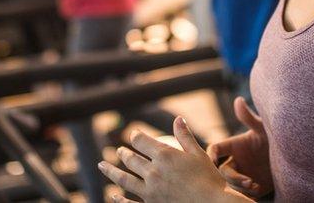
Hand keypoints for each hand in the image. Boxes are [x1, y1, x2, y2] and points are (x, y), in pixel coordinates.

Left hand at [99, 117, 251, 202]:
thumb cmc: (210, 179)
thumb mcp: (199, 154)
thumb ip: (185, 136)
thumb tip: (178, 118)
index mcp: (164, 155)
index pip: (141, 141)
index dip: (136, 136)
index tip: (133, 135)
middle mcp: (153, 172)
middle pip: (131, 159)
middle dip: (123, 153)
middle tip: (118, 151)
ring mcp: (150, 192)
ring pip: (124, 179)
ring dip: (111, 171)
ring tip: (103, 166)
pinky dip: (120, 200)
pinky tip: (113, 196)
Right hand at [206, 97, 272, 198]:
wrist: (291, 157)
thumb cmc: (275, 137)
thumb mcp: (263, 128)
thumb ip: (250, 118)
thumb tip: (238, 100)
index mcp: (233, 146)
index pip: (215, 150)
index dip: (210, 156)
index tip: (213, 163)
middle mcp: (235, 161)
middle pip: (222, 171)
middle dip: (233, 178)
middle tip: (250, 181)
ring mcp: (242, 175)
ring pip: (230, 185)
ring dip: (240, 188)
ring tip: (256, 186)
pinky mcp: (251, 188)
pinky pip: (242, 194)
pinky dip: (246, 195)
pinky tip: (257, 192)